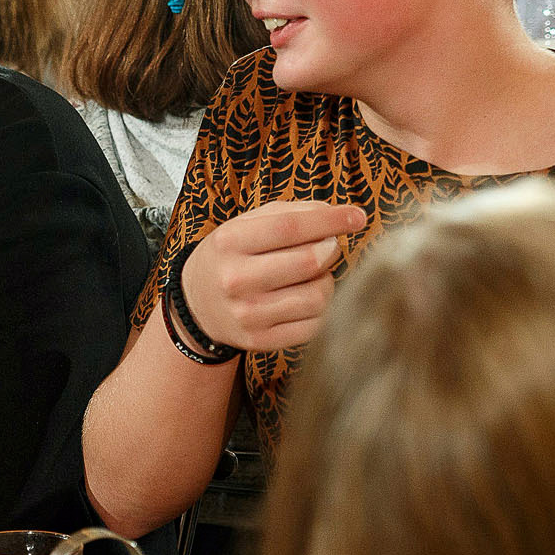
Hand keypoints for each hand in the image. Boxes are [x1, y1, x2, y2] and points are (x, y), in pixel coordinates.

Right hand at [177, 200, 366, 352]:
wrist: (198, 305)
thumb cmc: (232, 257)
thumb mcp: (246, 225)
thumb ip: (290, 213)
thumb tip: (338, 216)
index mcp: (230, 242)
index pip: (290, 228)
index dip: (330, 220)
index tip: (357, 217)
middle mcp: (235, 279)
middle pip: (309, 262)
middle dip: (330, 250)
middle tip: (327, 248)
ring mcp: (247, 315)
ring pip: (317, 296)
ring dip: (327, 282)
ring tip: (313, 277)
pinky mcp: (260, 341)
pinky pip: (314, 325)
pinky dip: (322, 310)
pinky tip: (307, 299)